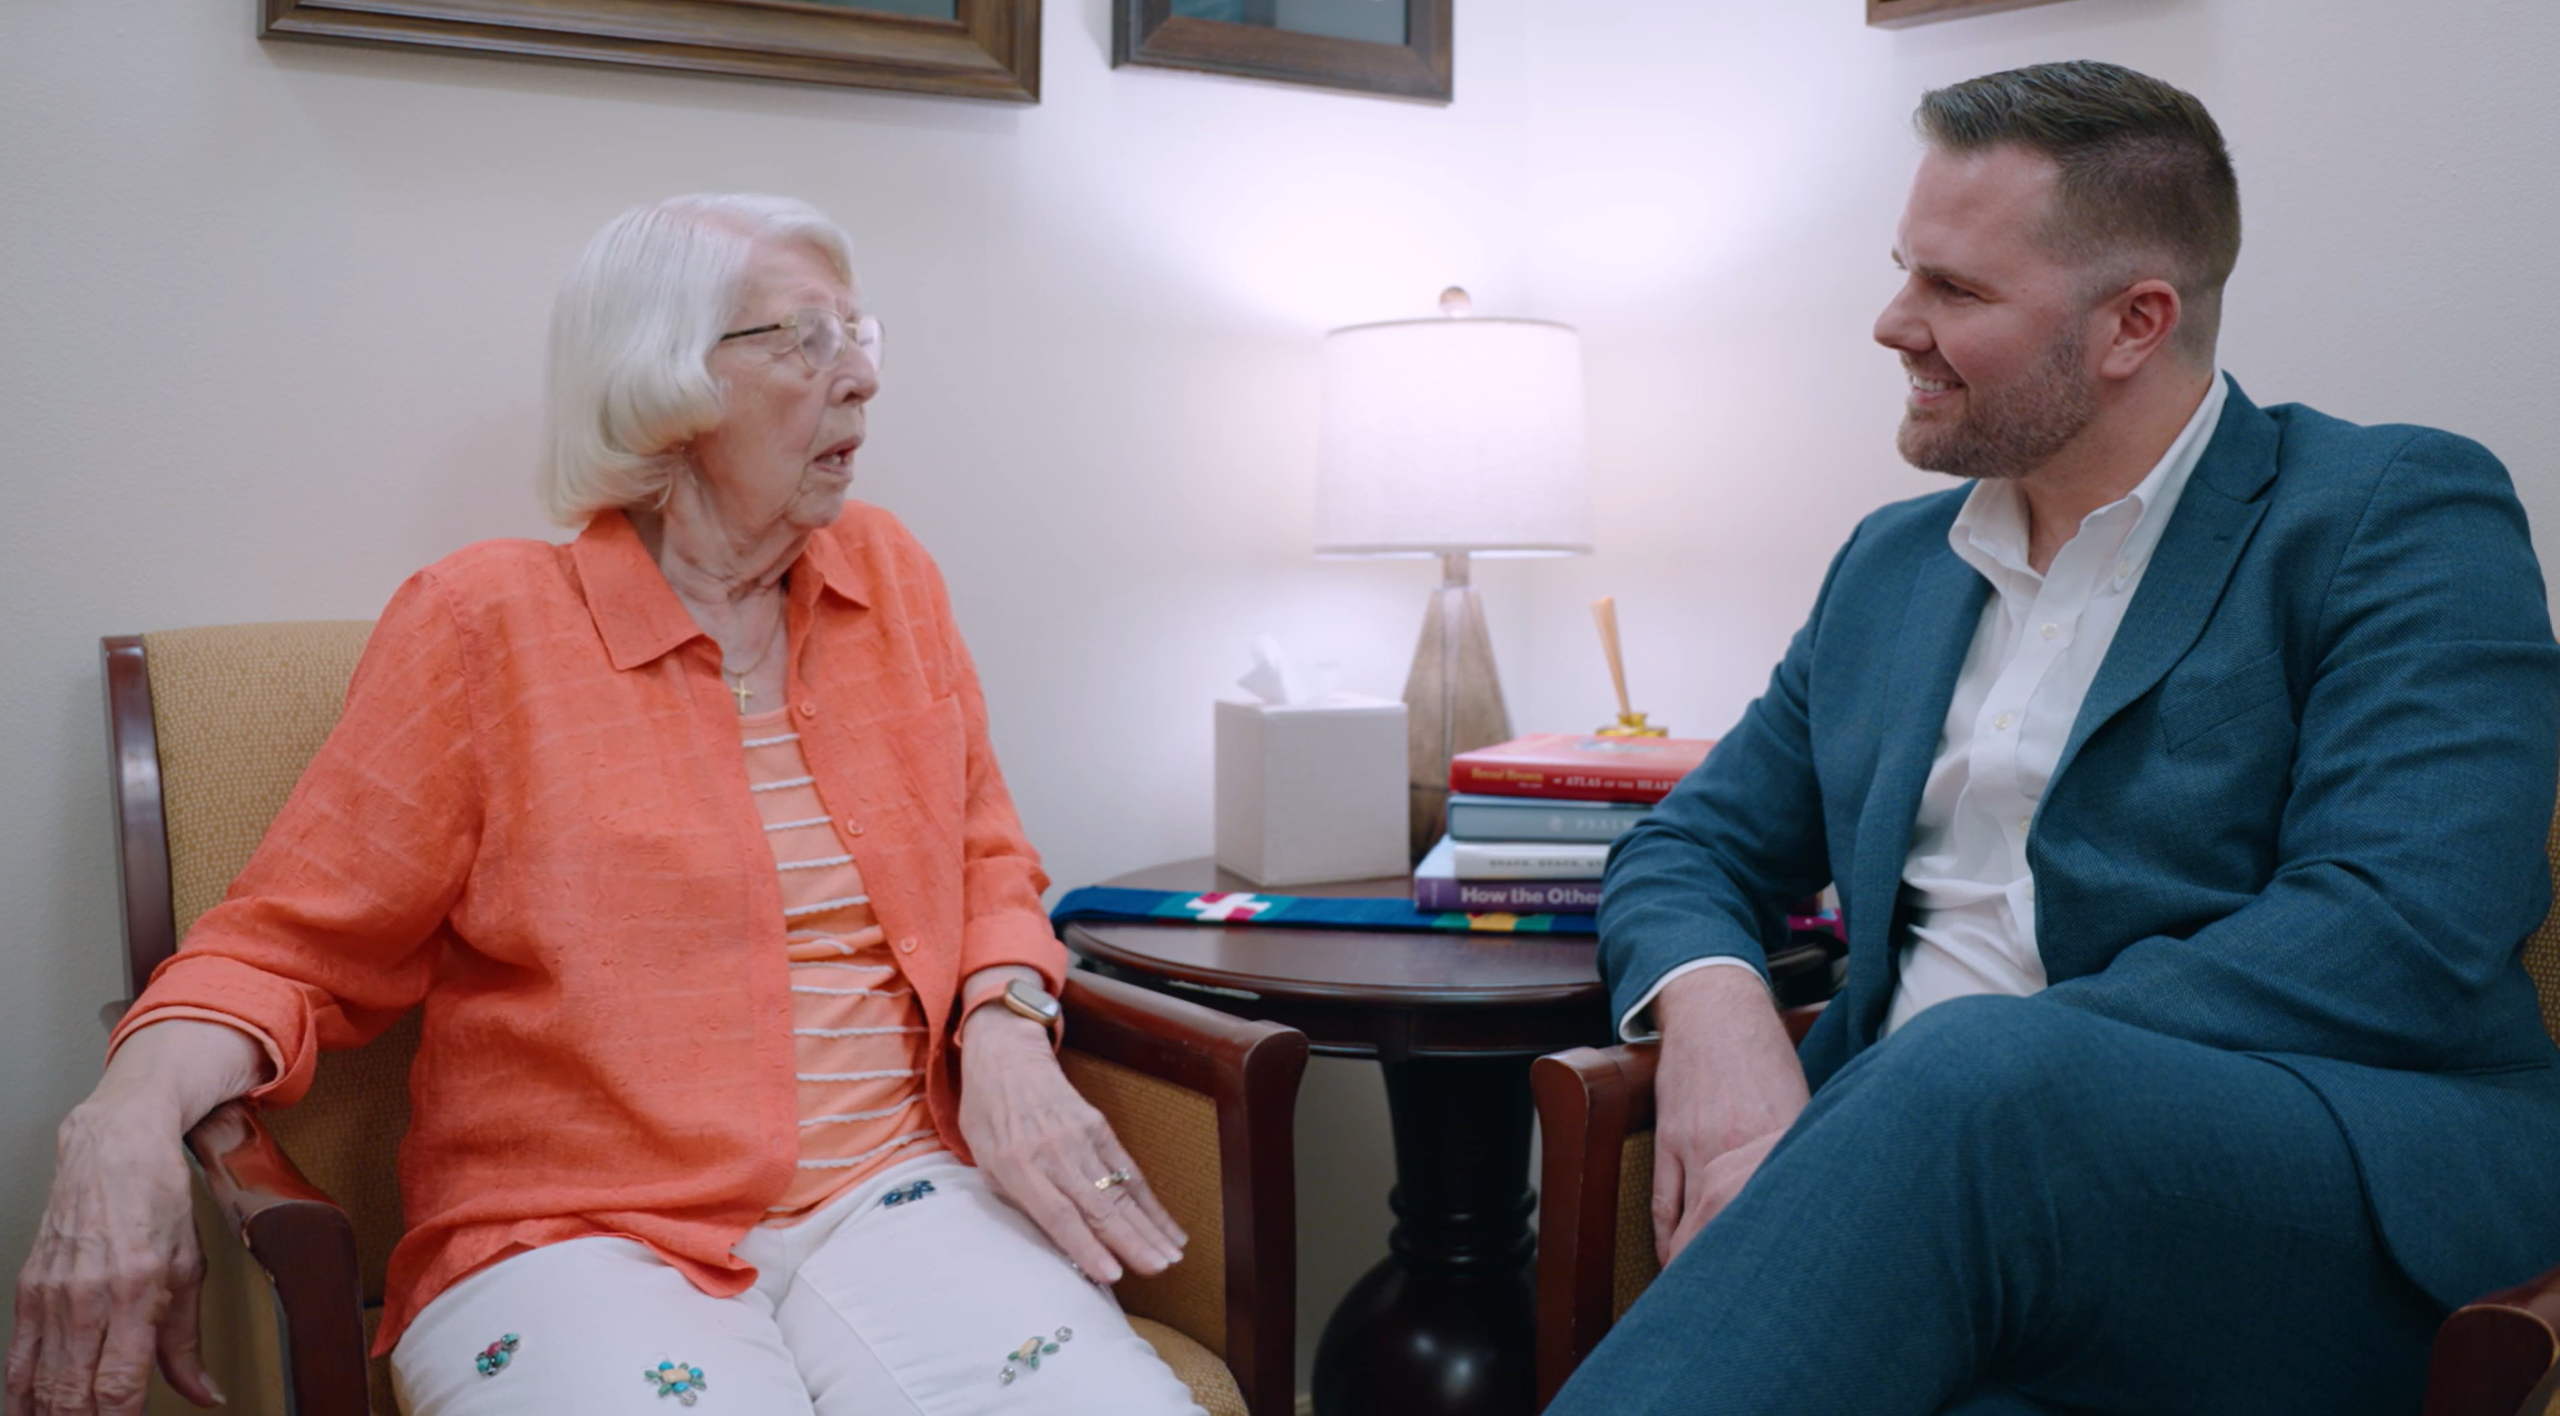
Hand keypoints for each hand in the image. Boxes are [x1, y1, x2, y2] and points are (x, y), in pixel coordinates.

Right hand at [7, 1100, 222, 1415]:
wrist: (111, 1149)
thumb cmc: (158, 1201)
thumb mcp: (191, 1268)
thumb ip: (188, 1342)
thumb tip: (203, 1395)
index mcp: (136, 1291)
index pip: (119, 1385)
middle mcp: (87, 1298)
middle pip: (74, 1394)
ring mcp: (50, 1296)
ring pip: (41, 1385)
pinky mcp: (27, 1292)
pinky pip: (18, 1361)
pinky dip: (21, 1397)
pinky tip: (30, 1415)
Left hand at [956, 1005, 1187, 1284]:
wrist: (1007, 1057)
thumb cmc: (988, 1115)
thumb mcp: (983, 1161)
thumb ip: (1015, 1199)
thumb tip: (1053, 1243)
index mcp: (1017, 1166)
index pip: (1058, 1214)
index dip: (1086, 1246)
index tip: (1112, 1275)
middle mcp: (1054, 1154)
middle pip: (1098, 1206)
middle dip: (1132, 1242)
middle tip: (1158, 1270)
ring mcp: (1081, 1139)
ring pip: (1120, 1191)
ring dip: (1149, 1228)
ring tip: (1172, 1257)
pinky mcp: (1100, 1128)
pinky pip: (1130, 1170)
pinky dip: (1151, 1202)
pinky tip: (1169, 1227)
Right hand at [1649, 966, 1809, 1266]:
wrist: (1716, 1011)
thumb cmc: (1765, 1058)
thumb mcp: (1799, 1104)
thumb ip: (1800, 1152)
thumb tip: (1819, 1197)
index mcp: (1779, 1141)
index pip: (1778, 1214)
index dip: (1777, 1258)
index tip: (1781, 1289)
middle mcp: (1738, 1150)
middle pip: (1732, 1228)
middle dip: (1732, 1270)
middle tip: (1740, 1305)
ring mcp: (1698, 1147)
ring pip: (1693, 1223)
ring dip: (1694, 1264)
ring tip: (1701, 1294)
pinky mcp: (1671, 1140)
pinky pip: (1663, 1201)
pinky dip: (1667, 1236)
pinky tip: (1673, 1258)